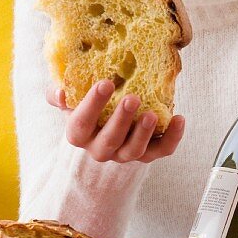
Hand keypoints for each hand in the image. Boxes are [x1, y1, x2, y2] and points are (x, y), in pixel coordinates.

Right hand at [46, 80, 184, 163]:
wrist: (105, 125)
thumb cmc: (87, 107)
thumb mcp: (70, 100)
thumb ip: (58, 94)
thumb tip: (60, 91)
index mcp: (79, 134)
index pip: (81, 123)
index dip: (92, 105)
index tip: (105, 83)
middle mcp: (101, 148)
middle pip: (110, 140)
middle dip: (121, 120)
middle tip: (132, 98)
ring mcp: (125, 154)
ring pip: (134, 151)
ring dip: (144, 133)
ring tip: (151, 114)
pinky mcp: (147, 154)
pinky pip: (161, 150)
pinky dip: (172, 137)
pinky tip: (179, 119)